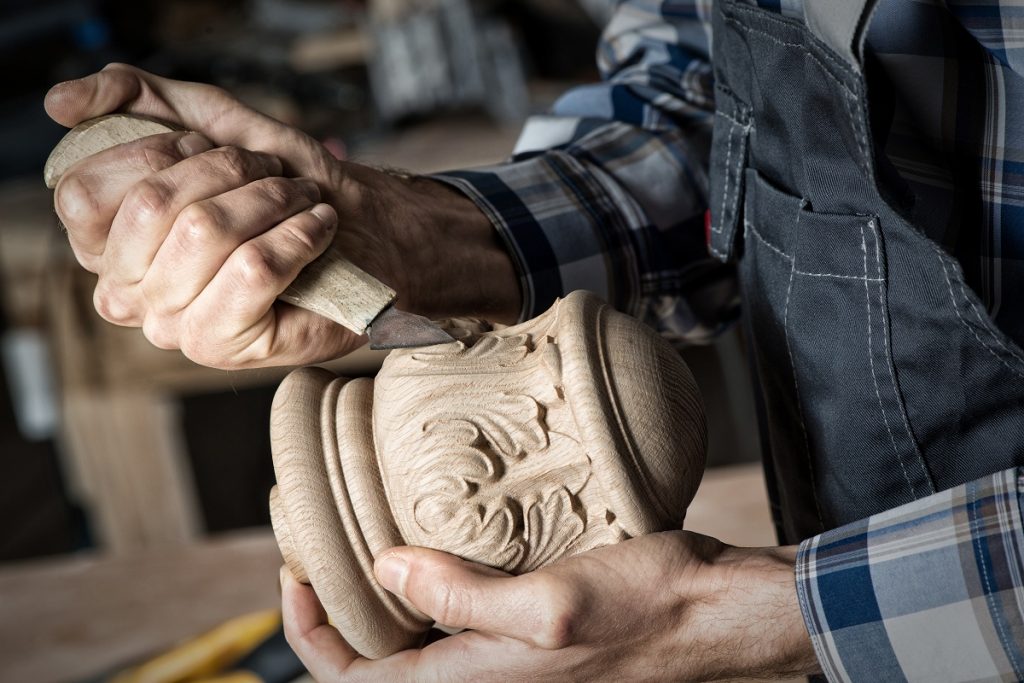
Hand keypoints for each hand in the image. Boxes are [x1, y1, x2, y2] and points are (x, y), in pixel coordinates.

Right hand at [45, 64, 517, 368]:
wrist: (366, 232)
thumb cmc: (288, 184)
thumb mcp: (213, 122)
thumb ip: (137, 98)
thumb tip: (60, 101)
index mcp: (111, 244)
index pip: (86, 193)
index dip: (156, 152)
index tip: (209, 148)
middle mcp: (130, 292)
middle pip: (149, 207)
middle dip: (224, 169)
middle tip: (269, 173)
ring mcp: (175, 325)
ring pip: (204, 233)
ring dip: (269, 198)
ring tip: (301, 199)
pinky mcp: (228, 346)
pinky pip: (252, 271)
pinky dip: (297, 235)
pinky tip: (317, 229)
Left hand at [281, 532, 820, 681]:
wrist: (724, 616)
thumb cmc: (653, 611)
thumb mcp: (553, 604)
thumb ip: (462, 598)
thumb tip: (383, 571)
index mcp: (475, 682)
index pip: (354, 680)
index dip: (308, 632)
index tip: (295, 568)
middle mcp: (482, 677)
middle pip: (378, 660)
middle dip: (335, 608)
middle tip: (316, 540)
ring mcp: (505, 655)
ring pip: (414, 638)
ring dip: (378, 593)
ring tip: (359, 530)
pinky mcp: (528, 628)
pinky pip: (456, 615)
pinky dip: (428, 582)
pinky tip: (434, 535)